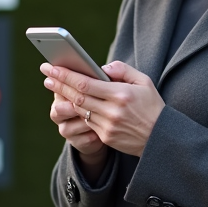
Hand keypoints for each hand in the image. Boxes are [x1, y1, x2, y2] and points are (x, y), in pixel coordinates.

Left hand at [42, 61, 165, 157]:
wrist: (161, 139)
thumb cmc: (152, 106)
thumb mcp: (144, 82)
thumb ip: (123, 70)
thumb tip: (101, 67)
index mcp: (121, 94)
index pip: (85, 83)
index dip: (66, 75)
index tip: (52, 67)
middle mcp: (112, 111)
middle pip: (77, 96)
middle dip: (59, 84)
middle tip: (46, 74)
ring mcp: (107, 126)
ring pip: (79, 109)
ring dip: (64, 97)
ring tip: (54, 85)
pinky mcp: (106, 137)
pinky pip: (87, 121)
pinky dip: (78, 110)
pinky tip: (71, 101)